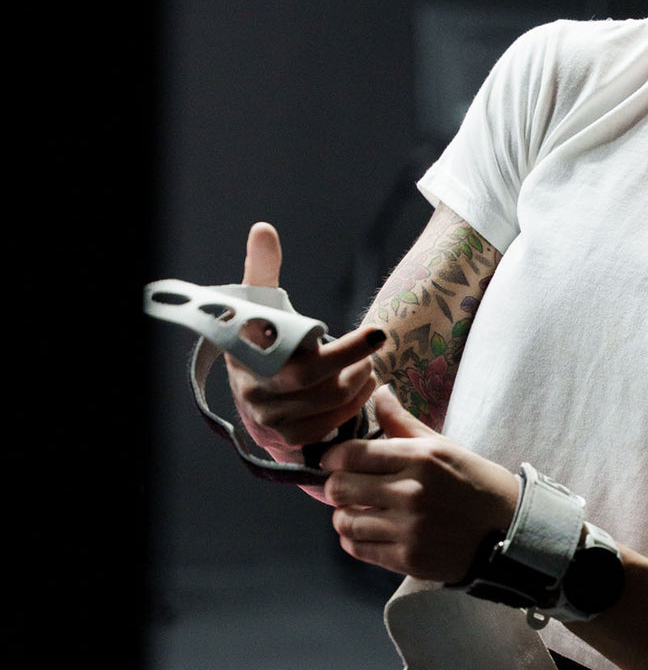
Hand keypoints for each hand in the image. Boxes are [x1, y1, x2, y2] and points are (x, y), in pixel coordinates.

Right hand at [225, 222, 383, 455]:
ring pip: (330, 408)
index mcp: (249, 358)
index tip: (379, 333)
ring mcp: (270, 422)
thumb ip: (263, 268)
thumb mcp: (258, 302)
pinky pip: (328, 429)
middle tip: (373, 350)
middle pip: (322, 385)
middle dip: (356, 365)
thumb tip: (264, 229)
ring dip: (358, 387)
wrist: (246, 383)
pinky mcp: (285, 441)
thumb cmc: (260, 336)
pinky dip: (350, 411)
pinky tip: (359, 392)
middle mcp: (256, 394)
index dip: (346, 349)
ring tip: (368, 369)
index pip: (304, 357)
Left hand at [322, 386, 518, 577]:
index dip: (332, 458)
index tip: (333, 462)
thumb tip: (378, 392)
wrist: (509, 529)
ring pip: (345, 520)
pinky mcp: (409, 558)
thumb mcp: (444, 447)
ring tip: (354, 511)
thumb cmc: (475, 483)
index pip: (351, 454)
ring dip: (343, 515)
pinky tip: (365, 531)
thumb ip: (404, 423)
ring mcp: (409, 528)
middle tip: (343, 488)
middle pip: (340, 487)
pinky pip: (359, 549)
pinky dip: (353, 540)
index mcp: (421, 458)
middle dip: (334, 486)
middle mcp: (412, 492)